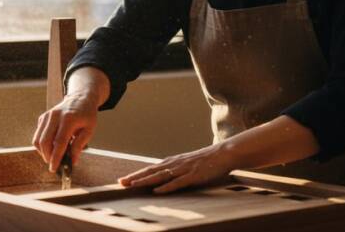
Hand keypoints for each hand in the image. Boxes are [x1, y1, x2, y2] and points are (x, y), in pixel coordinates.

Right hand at [32, 92, 98, 172]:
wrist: (80, 98)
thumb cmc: (87, 115)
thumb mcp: (89, 130)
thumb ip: (79, 145)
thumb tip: (72, 161)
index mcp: (69, 118)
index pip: (59, 142)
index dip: (56, 157)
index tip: (55, 168)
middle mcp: (55, 116)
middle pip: (45, 141)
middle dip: (47, 157)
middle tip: (54, 165)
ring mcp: (47, 116)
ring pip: (38, 139)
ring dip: (43, 152)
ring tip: (52, 157)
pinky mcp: (42, 117)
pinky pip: (38, 135)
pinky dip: (42, 145)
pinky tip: (51, 147)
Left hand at [118, 143, 234, 193]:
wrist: (224, 153)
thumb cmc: (207, 160)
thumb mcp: (188, 163)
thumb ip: (176, 169)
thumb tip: (165, 177)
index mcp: (173, 161)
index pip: (151, 168)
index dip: (137, 174)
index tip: (124, 180)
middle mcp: (175, 164)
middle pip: (151, 171)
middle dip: (135, 177)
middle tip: (121, 182)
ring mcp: (184, 169)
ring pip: (160, 176)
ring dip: (145, 181)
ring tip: (132, 185)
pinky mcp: (193, 175)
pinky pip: (178, 182)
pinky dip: (166, 187)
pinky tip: (157, 190)